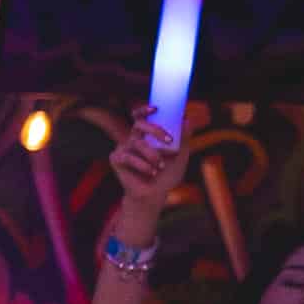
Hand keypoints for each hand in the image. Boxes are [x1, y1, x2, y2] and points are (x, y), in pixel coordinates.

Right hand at [102, 110, 181, 237]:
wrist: (154, 195)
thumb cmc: (167, 176)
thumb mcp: (180, 157)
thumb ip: (184, 139)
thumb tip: (187, 119)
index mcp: (146, 136)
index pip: (141, 117)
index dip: (144, 110)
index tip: (156, 108)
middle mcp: (133, 139)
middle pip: (139, 125)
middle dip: (155, 130)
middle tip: (169, 140)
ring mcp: (123, 148)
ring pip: (137, 143)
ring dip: (153, 155)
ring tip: (161, 166)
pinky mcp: (116, 159)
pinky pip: (129, 157)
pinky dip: (143, 165)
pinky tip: (151, 173)